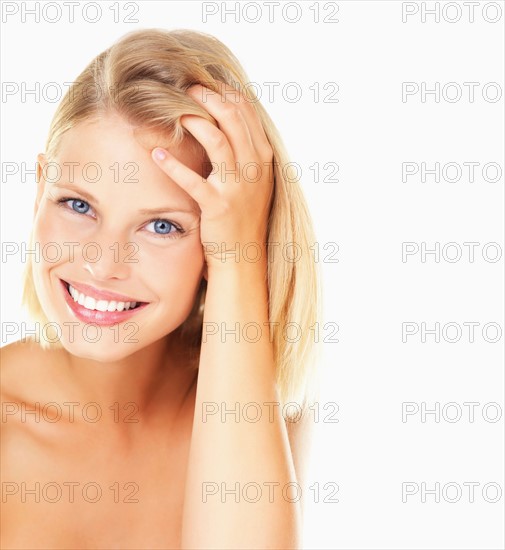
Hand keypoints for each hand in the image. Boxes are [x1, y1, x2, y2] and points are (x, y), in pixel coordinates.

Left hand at [151, 81, 273, 271]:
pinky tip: (156, 154)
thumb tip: (226, 120)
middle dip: (207, 97)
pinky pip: (192, 180)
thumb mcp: (254, 179)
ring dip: (193, 120)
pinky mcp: (217, 205)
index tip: (205, 84)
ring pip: (216, 140)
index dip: (224, 92)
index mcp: (262, 157)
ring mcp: (237, 187)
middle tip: (186, 90)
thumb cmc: (243, 214)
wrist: (242, 255)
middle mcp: (253, 168)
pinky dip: (172, 165)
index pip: (246, 111)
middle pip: (232, 117)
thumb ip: (245, 151)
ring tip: (175, 112)